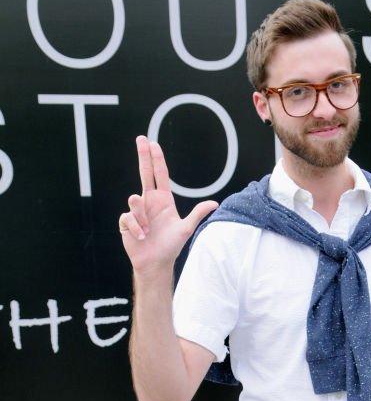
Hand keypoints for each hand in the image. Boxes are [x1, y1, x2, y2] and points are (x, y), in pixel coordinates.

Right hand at [118, 136, 217, 273]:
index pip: (159, 175)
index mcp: (163, 200)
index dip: (156, 159)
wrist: (155, 262)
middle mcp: (149, 201)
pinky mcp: (126, 220)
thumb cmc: (171, 246)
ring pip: (134, 200)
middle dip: (142, 156)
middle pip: (144, 173)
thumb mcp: (186, 229)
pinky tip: (141, 237)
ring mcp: (137, 210)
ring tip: (148, 231)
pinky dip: (136, 228)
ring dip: (142, 217)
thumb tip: (214, 203)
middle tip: (140, 138)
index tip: (152, 143)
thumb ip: (197, 214)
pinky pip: (128, 217)